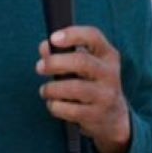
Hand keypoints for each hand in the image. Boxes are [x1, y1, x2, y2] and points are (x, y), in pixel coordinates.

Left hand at [37, 25, 132, 152]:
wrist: (112, 118)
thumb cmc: (91, 84)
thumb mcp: (84, 66)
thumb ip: (63, 53)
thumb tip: (45, 47)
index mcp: (107, 55)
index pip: (93, 36)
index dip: (72, 34)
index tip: (53, 38)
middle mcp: (110, 73)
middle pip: (82, 62)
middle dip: (55, 63)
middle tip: (39, 67)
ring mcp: (106, 95)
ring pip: (75, 88)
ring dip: (52, 88)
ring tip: (45, 90)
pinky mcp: (97, 115)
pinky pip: (71, 110)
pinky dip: (55, 106)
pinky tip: (53, 104)